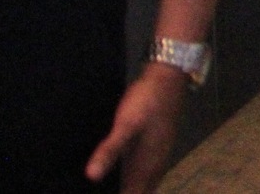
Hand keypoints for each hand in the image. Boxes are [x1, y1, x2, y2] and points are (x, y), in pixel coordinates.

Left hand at [86, 63, 185, 191]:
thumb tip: (91, 177)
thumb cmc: (148, 102)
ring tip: (102, 185)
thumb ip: (110, 150)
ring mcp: (156, 159)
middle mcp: (154, 169)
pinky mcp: (153, 149)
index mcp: (147, 168)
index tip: (96, 193)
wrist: (168, 78)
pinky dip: (127, 179)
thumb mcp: (126, 124)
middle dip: (120, 193)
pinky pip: (141, 174)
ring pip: (140, 186)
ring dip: (124, 189)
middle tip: (97, 188)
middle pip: (136, 193)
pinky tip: (114, 172)